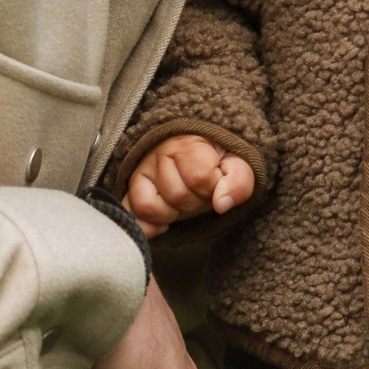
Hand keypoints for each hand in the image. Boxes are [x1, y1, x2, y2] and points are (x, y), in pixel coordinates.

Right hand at [125, 134, 254, 238]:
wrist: (197, 160)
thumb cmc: (217, 164)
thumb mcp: (237, 166)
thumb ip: (239, 181)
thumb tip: (222, 204)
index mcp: (188, 141)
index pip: (199, 176)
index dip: (213, 188)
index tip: (217, 182)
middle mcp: (159, 152)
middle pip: (177, 195)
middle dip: (195, 202)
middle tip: (200, 192)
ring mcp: (141, 172)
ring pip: (152, 208)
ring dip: (174, 213)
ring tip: (184, 201)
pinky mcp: (130, 191)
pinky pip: (133, 217)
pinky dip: (149, 226)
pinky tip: (165, 221)